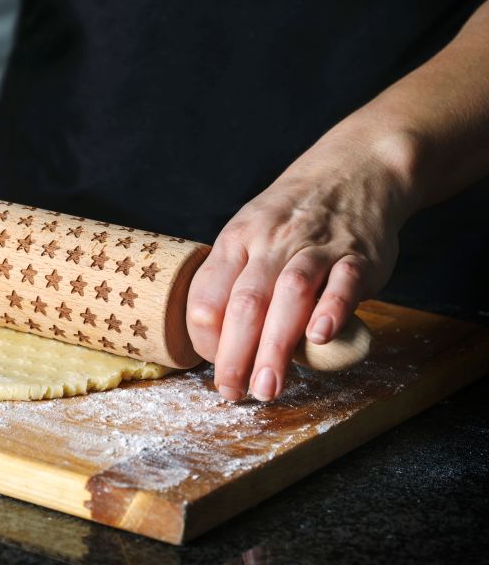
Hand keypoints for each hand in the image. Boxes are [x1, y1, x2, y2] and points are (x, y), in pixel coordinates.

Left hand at [185, 127, 416, 401]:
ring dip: (276, 346)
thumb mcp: (250, 236)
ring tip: (269, 387)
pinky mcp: (358, 255)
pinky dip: (331, 308)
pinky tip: (319, 338)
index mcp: (236, 242)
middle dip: (235, 354)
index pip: (207, 296)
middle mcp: (270, 244)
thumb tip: (223, 346)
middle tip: (233, 393)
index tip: (216, 369)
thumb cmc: (291, 219)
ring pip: (289, 295)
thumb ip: (237, 283)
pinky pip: (342, 281)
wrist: (353, 171)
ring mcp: (315, 248)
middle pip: (245, 302)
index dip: (205, 339)